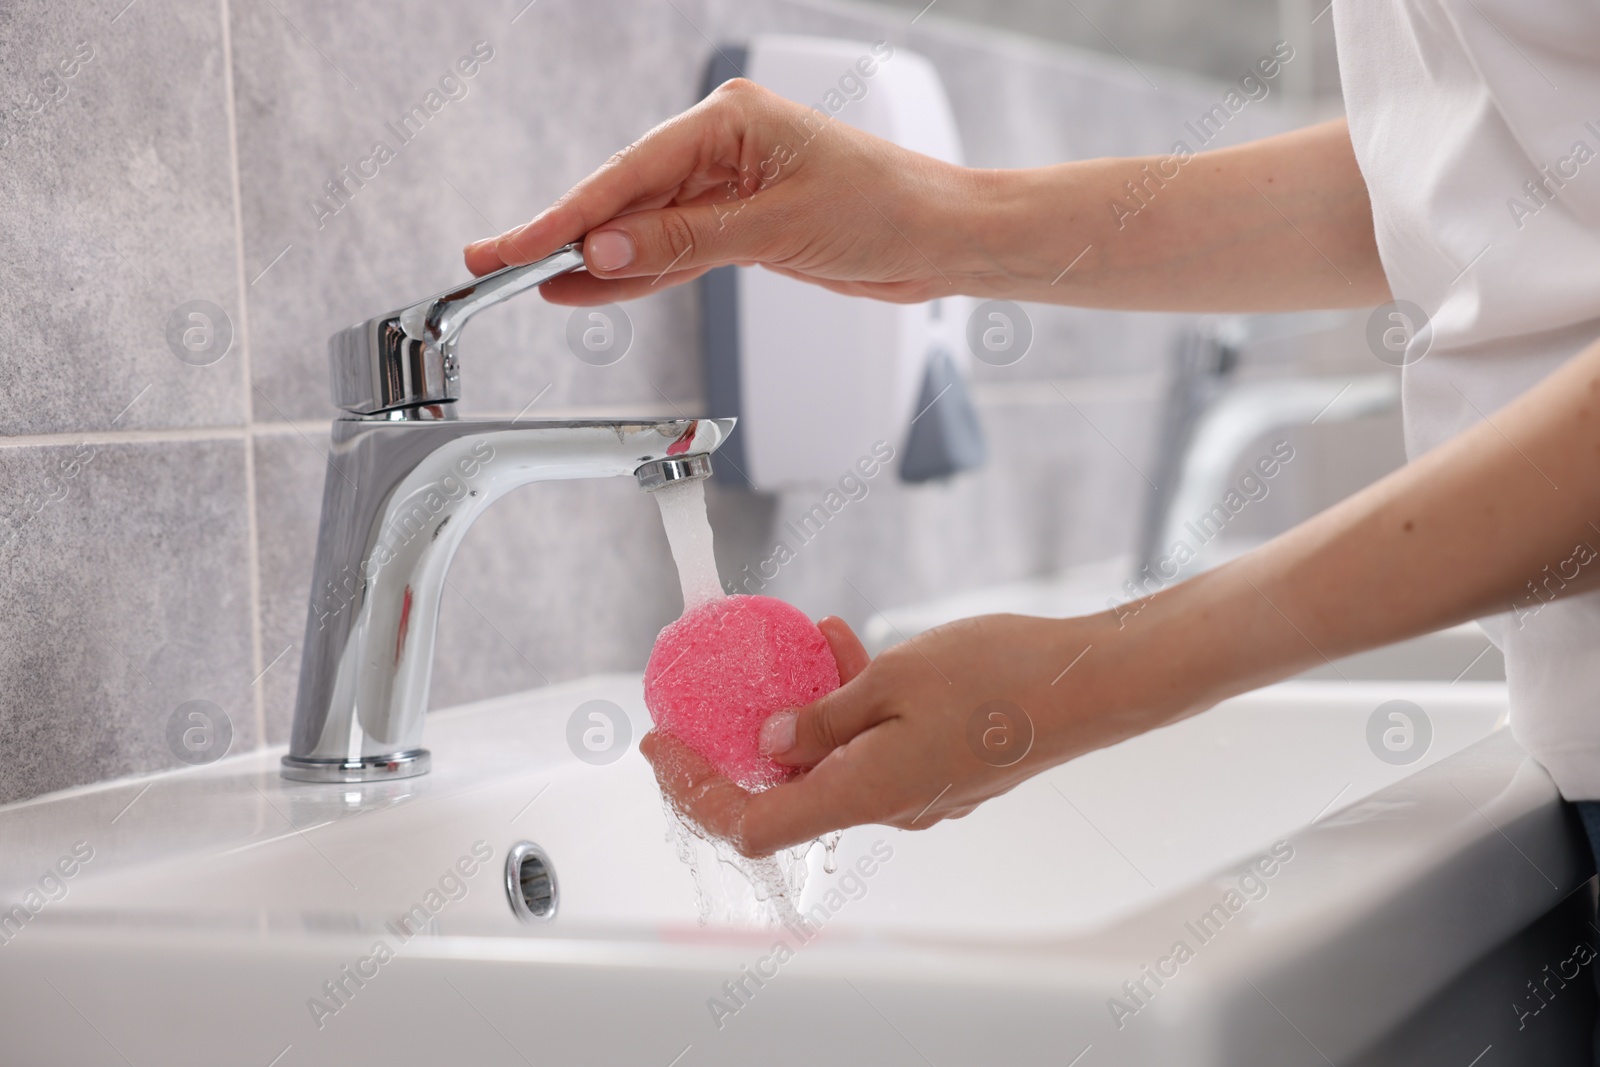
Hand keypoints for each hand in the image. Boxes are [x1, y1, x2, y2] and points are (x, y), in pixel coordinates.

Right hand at [461, 77, 983, 304]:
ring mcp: (731, 189)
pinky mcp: (743, 228)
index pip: (630, 172)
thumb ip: (686, 239)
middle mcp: (724, 148)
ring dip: (595, 261)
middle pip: (626, 197)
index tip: (519, 245)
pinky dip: (637, 275)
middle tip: (498, 266)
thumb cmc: (889, 208)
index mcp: (731, 122)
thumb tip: (607, 247)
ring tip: (533, 284)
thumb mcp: (778, 227)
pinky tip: (591, 289)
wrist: (944, 239)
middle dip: (566, 235)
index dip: (568, 214)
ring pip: (645, 229)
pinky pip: (675, 252)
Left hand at [640, 611, 1157, 857]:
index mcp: (864, 793)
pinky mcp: (939, 770)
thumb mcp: (893, 677)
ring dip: (802, 712)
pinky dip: (849, 707)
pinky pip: (873, 746)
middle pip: (784, 794)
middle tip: (709, 699)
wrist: (1089, 685)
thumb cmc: (1002, 680)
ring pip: (831, 761)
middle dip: (741, 744)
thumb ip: (824, 714)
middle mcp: (886, 807)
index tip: (663, 747)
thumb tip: (771, 737)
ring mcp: (916, 792)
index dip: (695, 790)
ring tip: (798, 646)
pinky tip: (846, 648)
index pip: (752, 822)